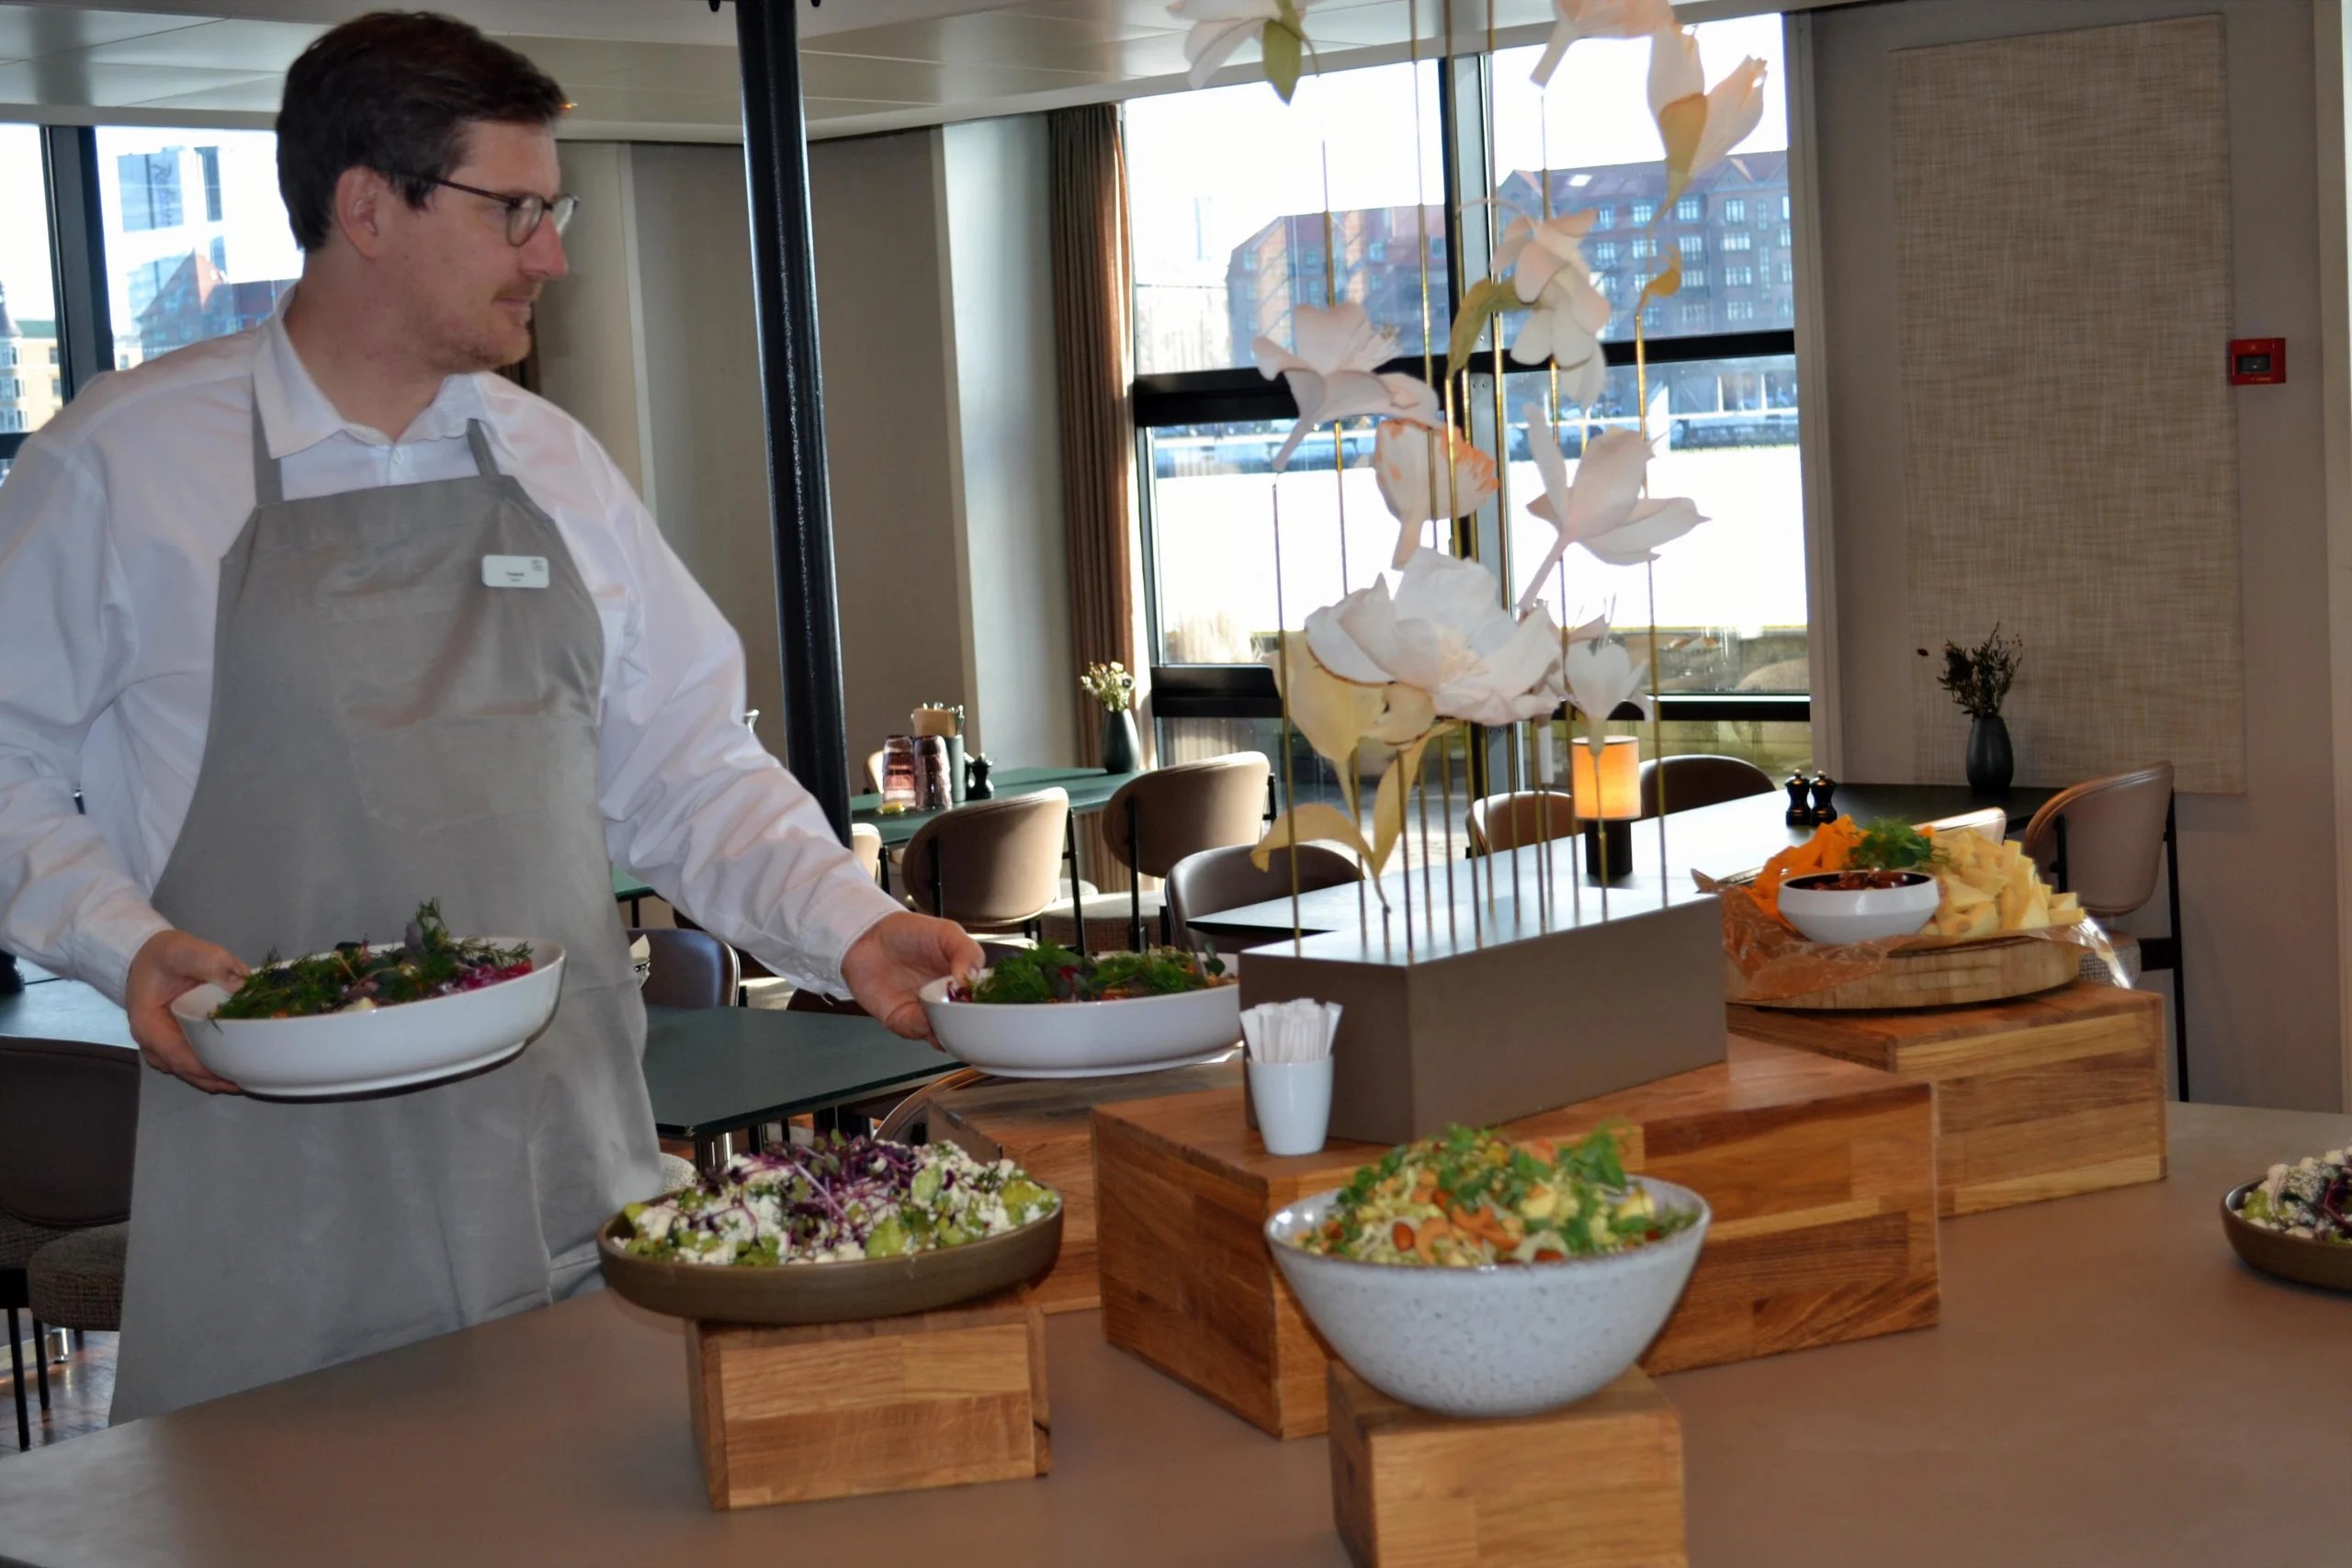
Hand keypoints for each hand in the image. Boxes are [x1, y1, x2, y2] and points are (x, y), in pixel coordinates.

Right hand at [126, 929, 248, 1093]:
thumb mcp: (184, 951)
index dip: (207, 1069)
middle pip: (186, 1070)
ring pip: (190, 1071)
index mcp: (148, 1024)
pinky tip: (236, 1066)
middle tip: (251, 1079)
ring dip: (217, 1077)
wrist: (148, 956)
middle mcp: (151, 1042)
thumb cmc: (163, 955)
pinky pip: (192, 1062)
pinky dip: (212, 1067)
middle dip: (217, 1078)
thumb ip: (210, 963)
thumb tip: (243, 985)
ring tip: (248, 1077)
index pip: (178, 1056)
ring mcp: (161, 1046)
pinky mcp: (173, 1043)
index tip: (235, 1074)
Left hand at [839, 912, 982, 1043]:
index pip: (986, 1000)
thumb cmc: (907, 932)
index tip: (995, 1006)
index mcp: (964, 980)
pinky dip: (925, 1028)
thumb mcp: (945, 932)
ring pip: (947, 1034)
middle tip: (971, 1016)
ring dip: (950, 1031)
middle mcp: (949, 1001)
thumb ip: (966, 951)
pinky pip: (920, 1032)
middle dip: (973, 1025)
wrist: (866, 936)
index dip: (992, 1006)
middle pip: (969, 1024)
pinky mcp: (905, 1021)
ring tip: (948, 1016)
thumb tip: (971, 979)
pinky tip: (926, 1015)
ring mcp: (928, 1013)